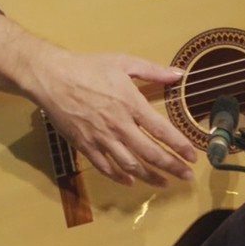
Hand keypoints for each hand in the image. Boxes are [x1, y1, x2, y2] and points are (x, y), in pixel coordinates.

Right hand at [26, 49, 195, 184]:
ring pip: (130, 165)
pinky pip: (105, 167)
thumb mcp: (123, 62)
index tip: (192, 155)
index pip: (162, 130)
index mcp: (131, 104)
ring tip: (164, 183)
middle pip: (150, 153)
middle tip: (186, 176)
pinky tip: (130, 181)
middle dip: (172, 166)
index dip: (180, 146)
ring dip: (149, 176)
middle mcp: (119, 125)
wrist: (52, 77)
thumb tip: (179, 73)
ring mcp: (101, 138)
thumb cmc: (87, 67)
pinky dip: (119, 176)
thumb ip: (153, 70)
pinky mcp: (85, 145)